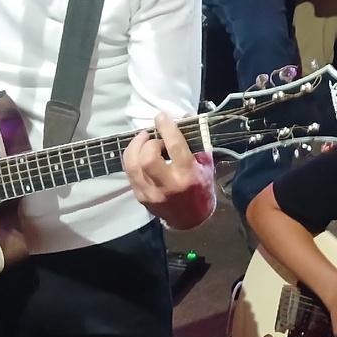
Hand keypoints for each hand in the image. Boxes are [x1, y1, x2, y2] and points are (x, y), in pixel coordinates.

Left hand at [123, 114, 216, 230]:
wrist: (192, 219)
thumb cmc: (202, 187)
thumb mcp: (206, 164)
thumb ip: (197, 141)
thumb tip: (185, 117)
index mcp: (188, 174)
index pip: (174, 147)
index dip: (166, 128)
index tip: (161, 117)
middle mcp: (168, 185)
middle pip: (147, 159)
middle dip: (148, 142)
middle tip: (153, 137)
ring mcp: (151, 193)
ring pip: (133, 166)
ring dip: (135, 148)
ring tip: (142, 140)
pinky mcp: (141, 197)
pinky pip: (130, 174)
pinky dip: (132, 159)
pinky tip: (139, 154)